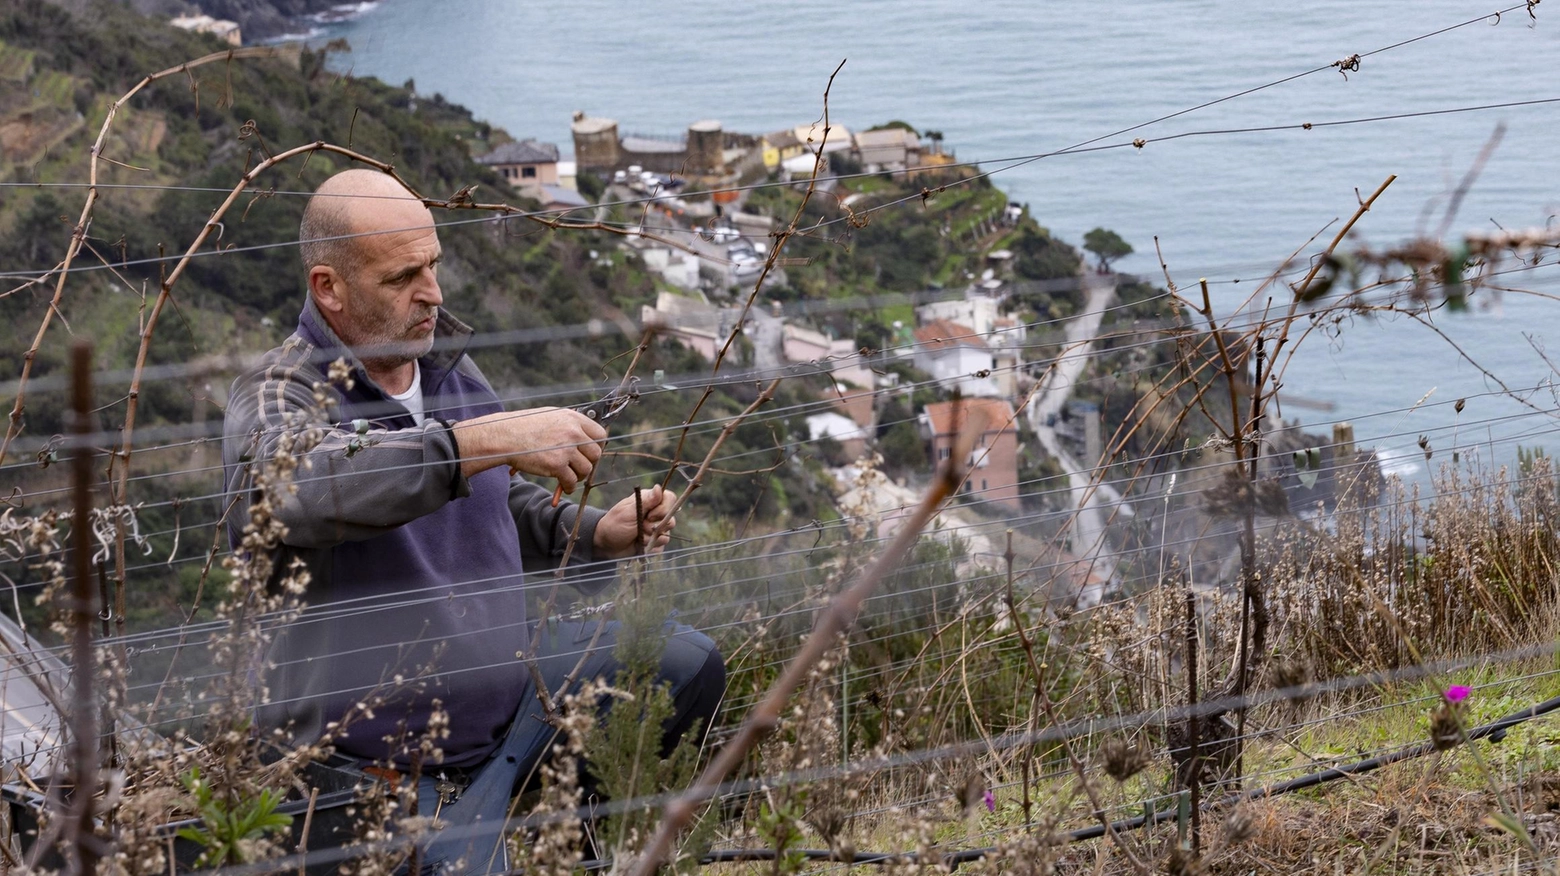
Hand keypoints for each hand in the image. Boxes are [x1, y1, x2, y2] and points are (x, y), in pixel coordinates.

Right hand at [453, 407, 606, 490]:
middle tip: (578, 468)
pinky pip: (571, 481)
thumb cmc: (524, 427)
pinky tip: (563, 486)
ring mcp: (565, 449)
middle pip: (596, 454)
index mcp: (573, 418)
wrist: (504, 436)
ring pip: (585, 469)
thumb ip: (570, 425)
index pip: (600, 434)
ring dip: (578, 476)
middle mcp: (572, 432)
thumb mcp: (551, 416)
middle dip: (589, 463)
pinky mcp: (556, 465)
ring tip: (569, 477)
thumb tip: (586, 437)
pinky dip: (568, 487)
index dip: (597, 446)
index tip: (590, 454)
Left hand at [594, 484, 677, 558]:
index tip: (650, 515)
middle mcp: (656, 514)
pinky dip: (650, 548)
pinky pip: (661, 548)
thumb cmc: (615, 524)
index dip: (664, 509)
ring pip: (666, 536)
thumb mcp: (628, 512)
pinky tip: (639, 545)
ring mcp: (657, 530)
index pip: (670, 499)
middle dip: (654, 528)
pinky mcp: (656, 543)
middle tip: (640, 528)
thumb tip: (658, 487)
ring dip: (650, 539)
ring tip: (637, 537)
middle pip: (671, 520)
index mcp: (650, 501)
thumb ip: (645, 502)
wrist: (606, 544)